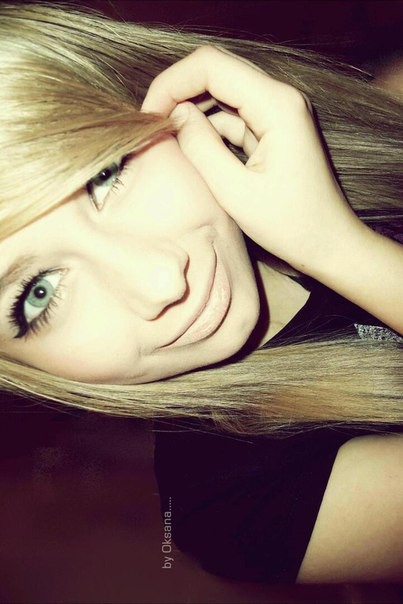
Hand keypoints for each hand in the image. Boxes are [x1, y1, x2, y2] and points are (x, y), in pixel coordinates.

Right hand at [142, 46, 366, 274]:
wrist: (330, 244)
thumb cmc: (291, 225)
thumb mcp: (236, 192)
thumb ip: (201, 149)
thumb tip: (174, 116)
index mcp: (276, 105)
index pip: (211, 66)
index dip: (172, 84)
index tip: (148, 117)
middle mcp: (280, 97)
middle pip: (216, 72)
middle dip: (178, 94)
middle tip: (153, 127)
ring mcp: (279, 112)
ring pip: (223, 94)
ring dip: (193, 113)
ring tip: (168, 142)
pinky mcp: (275, 129)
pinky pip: (234, 117)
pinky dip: (210, 129)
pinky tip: (192, 150)